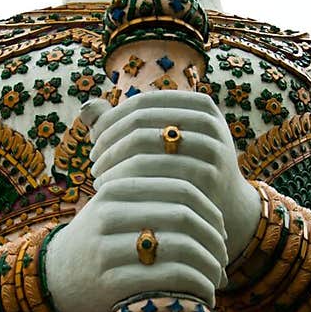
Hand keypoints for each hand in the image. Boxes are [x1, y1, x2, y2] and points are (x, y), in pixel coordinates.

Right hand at [44, 90, 258, 311]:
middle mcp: (109, 214)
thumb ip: (145, 176)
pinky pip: (169, 278)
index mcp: (116, 188)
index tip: (222, 229)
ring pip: (179, 248)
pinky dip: (196, 286)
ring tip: (218, 276)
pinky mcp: (111, 282)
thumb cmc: (101, 237)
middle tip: (224, 255)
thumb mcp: (113, 199)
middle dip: (213, 238)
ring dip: (209, 265)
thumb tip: (191, 151)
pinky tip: (205, 295)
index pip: (180, 188)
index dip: (210, 209)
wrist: (58, 278)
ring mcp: (108, 249)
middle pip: (183, 217)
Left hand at [89, 89, 259, 260]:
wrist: (224, 208)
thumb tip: (87, 107)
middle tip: (92, 161)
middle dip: (110, 140)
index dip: (112, 120)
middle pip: (141, 121)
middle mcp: (208, 121)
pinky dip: (128, 180)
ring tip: (98, 177)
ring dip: (115, 160)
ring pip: (145, 145)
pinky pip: (155, 172)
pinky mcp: (207, 175)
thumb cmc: (182, 170)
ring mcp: (211, 146)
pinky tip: (113, 192)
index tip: (94, 142)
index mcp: (197, 105)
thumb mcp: (162, 142)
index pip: (141, 103)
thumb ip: (125, 124)